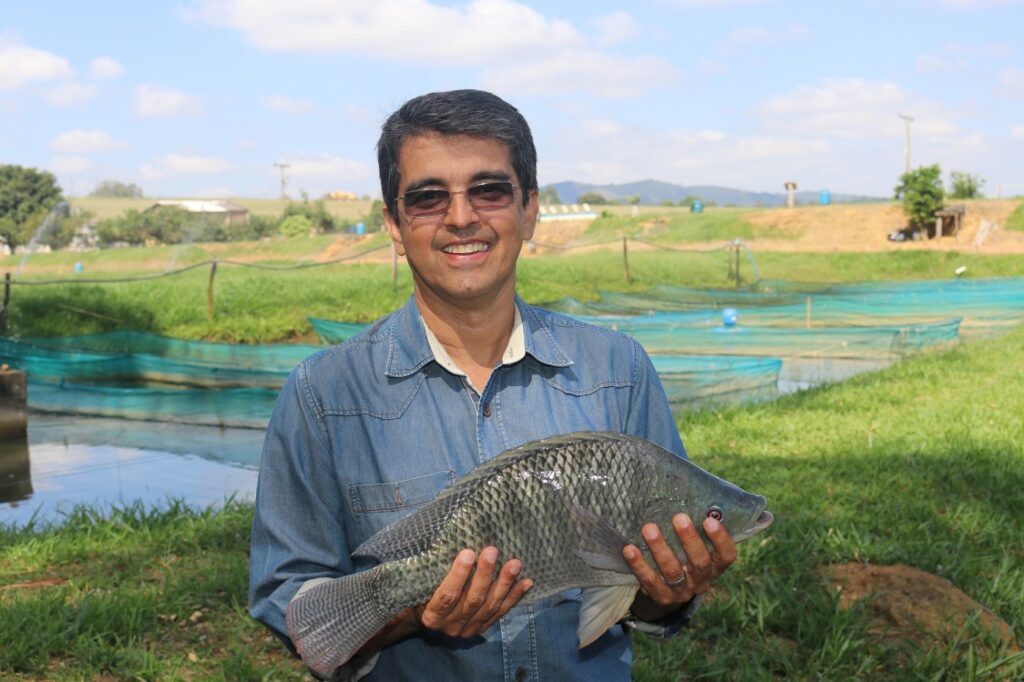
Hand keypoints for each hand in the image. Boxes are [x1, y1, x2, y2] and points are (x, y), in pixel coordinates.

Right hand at [414, 547, 532, 637]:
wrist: (425, 618)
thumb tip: (443, 540)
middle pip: (472, 600)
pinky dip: (515, 597)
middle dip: (485, 575)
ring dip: (504, 584)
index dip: (458, 575)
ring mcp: (469, 629)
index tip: (468, 552)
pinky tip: (527, 582)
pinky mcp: (482, 628)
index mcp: (432, 616)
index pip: (446, 596)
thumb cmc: (421, 593)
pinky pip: (501, 612)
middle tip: (492, 551)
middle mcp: (451, 626)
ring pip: (490, 606)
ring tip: (515, 564)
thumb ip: (431, 571)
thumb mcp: (419, 585)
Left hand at [623, 513, 736, 618]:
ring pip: (672, 572)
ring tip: (649, 528)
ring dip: (660, 549)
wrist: (670, 590)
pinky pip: (650, 581)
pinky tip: (629, 549)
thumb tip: (688, 490)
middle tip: (679, 518)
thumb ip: (696, 527)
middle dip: (689, 540)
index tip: (710, 519)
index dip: (721, 539)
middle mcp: (701, 579)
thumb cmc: (685, 556)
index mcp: (715, 565)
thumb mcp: (696, 546)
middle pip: (700, 563)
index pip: (727, 555)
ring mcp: (682, 590)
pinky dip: (639, 565)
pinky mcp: (661, 596)